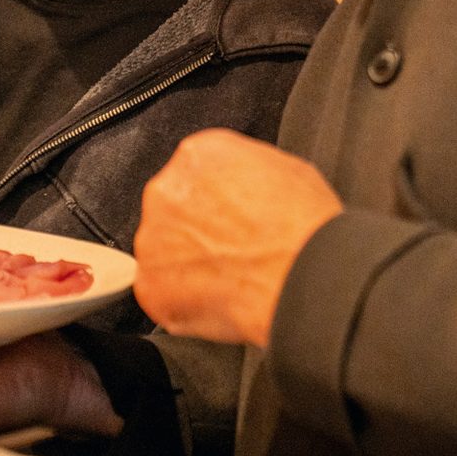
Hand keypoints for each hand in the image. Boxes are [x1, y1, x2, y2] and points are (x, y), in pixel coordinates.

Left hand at [134, 128, 341, 347]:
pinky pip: (161, 291)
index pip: (193, 174)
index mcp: (198, 155)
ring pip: (163, 251)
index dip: (214, 201)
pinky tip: (219, 299)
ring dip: (188, 264)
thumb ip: (244, 172)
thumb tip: (242, 187)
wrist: (305, 276)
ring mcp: (153, 238)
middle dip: (196, 230)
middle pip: (173, 210)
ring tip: (230, 277)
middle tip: (232, 250)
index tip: (228, 217)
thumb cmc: (304, 228)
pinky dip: (183, 300)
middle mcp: (167, 190)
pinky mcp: (151, 283)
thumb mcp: (285, 170)